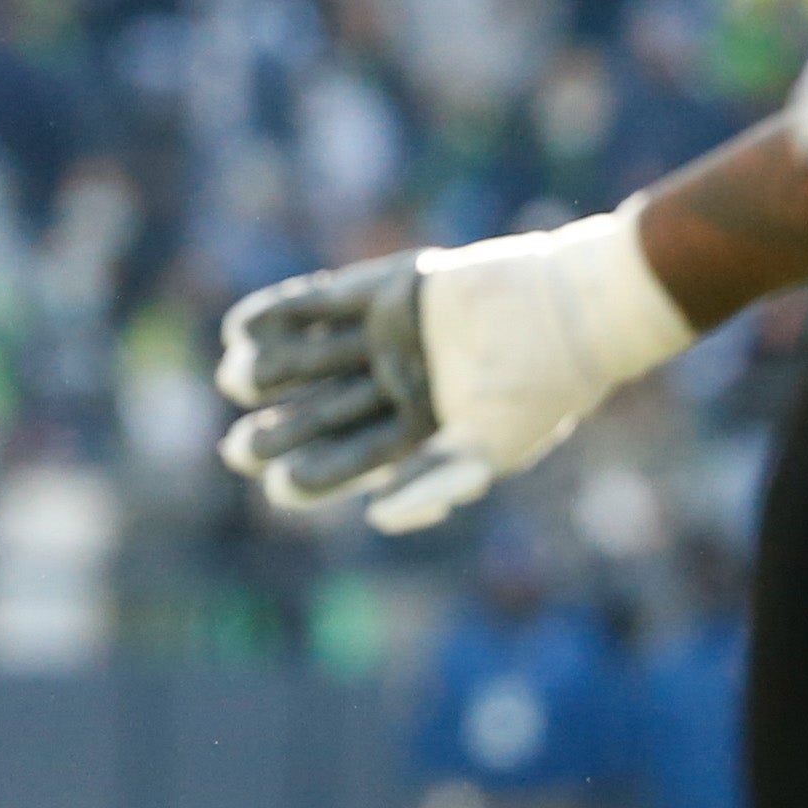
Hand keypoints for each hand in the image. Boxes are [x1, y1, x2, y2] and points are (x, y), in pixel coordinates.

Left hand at [216, 209, 693, 534]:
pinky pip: (321, 302)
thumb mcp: (489, 449)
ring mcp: (387, 335)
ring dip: (269, 370)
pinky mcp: (387, 290)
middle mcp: (394, 384)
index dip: (310, 476)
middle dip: (277, 432)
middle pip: (319, 413)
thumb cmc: (539, 389)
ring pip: (312, 358)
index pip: (349, 459)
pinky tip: (239, 328)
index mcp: (416, 429)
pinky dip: (280, 312)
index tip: (277, 488)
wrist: (574, 310)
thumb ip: (435, 487)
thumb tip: (378, 518)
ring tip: (233, 380)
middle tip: (236, 450)